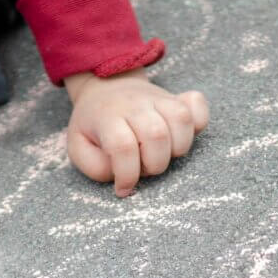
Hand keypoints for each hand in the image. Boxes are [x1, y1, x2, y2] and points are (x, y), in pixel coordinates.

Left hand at [64, 68, 208, 196]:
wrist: (106, 89)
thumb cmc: (94, 126)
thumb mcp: (78, 148)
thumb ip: (95, 167)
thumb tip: (122, 176)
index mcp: (107, 117)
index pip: (122, 146)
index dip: (127, 175)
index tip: (123, 189)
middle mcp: (136, 105)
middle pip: (156, 134)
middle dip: (154, 164)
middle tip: (144, 167)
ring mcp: (159, 99)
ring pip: (181, 119)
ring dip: (178, 147)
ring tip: (163, 154)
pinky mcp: (178, 98)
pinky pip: (198, 105)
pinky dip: (199, 123)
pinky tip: (184, 134)